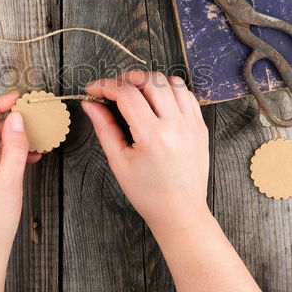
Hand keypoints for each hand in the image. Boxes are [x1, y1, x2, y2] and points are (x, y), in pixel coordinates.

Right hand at [82, 71, 209, 235]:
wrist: (180, 212)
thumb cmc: (147, 193)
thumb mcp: (119, 162)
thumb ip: (104, 128)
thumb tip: (90, 104)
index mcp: (153, 136)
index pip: (127, 94)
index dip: (106, 86)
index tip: (94, 89)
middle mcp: (176, 126)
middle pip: (151, 81)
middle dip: (127, 79)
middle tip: (113, 90)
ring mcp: (192, 124)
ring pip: (171, 82)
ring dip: (150, 82)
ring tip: (135, 93)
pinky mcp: (200, 127)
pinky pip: (186, 95)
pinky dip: (169, 90)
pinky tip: (157, 101)